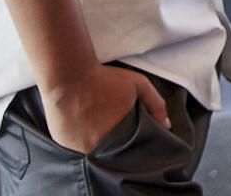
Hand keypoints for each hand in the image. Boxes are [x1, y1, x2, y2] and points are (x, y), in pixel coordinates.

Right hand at [42, 64, 167, 155]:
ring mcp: (78, 147)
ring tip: (98, 123)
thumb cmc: (105, 79)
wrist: (69, 77)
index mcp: (118, 136)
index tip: (132, 133)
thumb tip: (166, 125)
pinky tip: (84, 124)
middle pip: (112, 152)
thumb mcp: (138, 85)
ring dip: (98, 141)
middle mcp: (98, 146)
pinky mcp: (64, 144)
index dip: (132, 142)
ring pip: (94, 150)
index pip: (130, 150)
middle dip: (117, 143)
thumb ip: (155, 105)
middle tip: (114, 124)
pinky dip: (82, 139)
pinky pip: (77, 146)